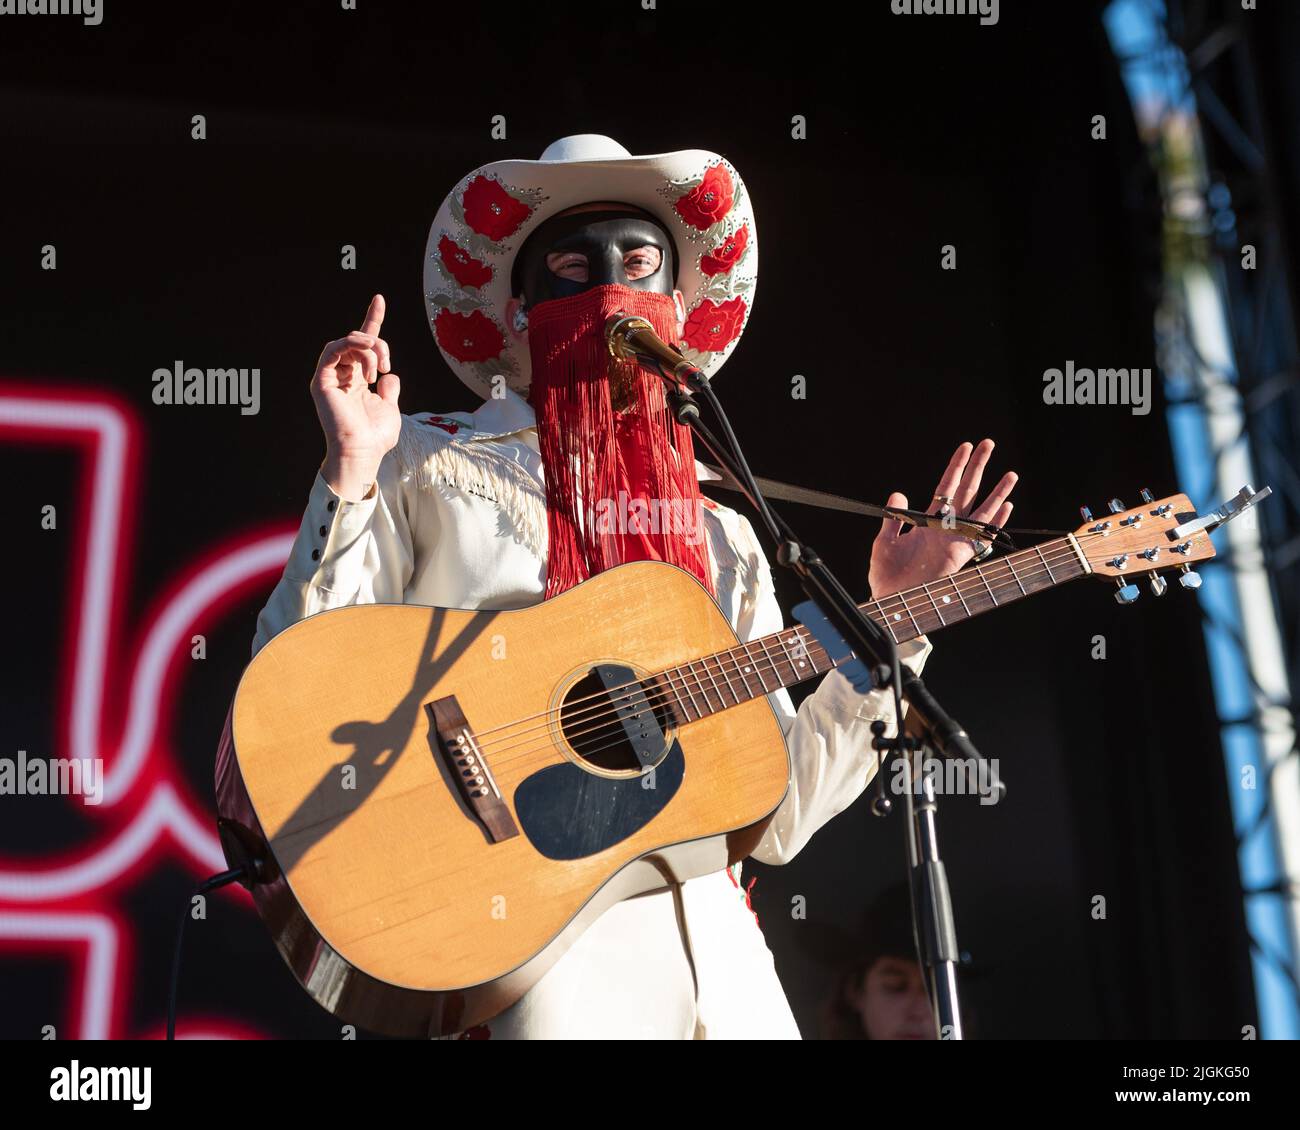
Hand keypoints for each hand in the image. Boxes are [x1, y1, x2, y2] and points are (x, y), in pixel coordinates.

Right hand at [311, 294, 401, 499]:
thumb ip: (389, 390)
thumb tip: (389, 375)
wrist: (362, 453)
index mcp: (356, 380)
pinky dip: (351, 344)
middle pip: (359, 341)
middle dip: (378, 345)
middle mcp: (342, 376)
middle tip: (385, 365)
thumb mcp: (390, 408)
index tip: (379, 299)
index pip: (363, 345)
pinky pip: (332, 349)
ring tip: (377, 367)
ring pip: (347, 342)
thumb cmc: (374, 437)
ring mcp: (330, 377)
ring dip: (367, 347)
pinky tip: (366, 353)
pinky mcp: (322, 380)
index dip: (372, 320)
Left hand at [868, 439, 1017, 598]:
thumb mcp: (885, 541)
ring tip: (1010, 473)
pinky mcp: (960, 556)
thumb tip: (898, 494)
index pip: (946, 487)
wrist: (891, 600)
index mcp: (927, 522)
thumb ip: (893, 518)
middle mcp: (945, 528)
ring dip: (996, 492)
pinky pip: (982, 536)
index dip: (956, 466)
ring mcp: (955, 541)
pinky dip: (996, 522)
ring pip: (981, 510)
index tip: (966, 446)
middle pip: (967, 491)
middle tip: (989, 443)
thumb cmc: (886, 575)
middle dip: (978, 467)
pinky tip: (1007, 506)